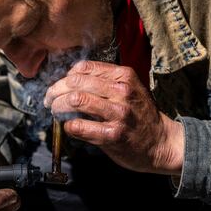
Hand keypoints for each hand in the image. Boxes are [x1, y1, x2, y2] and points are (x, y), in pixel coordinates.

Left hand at [44, 61, 183, 174]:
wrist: (161, 142)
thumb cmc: (139, 114)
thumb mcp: (128, 88)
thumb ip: (103, 81)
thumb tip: (68, 80)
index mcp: (123, 75)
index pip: (82, 68)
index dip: (64, 77)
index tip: (59, 86)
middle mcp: (122, 91)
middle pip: (75, 82)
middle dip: (55, 90)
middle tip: (49, 99)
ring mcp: (118, 113)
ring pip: (75, 100)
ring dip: (58, 106)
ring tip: (55, 111)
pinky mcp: (113, 134)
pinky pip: (79, 126)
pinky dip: (68, 125)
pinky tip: (69, 127)